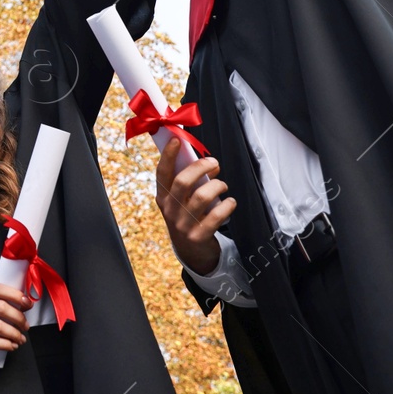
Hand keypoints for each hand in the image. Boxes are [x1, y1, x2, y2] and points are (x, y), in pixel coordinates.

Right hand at [154, 139, 234, 274]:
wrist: (192, 253)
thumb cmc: (188, 218)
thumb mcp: (180, 202)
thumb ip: (188, 183)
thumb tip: (205, 163)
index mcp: (163, 198)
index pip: (162, 173)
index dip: (168, 155)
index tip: (176, 140)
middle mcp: (170, 210)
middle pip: (183, 181)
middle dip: (200, 167)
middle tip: (214, 163)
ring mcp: (183, 224)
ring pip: (202, 196)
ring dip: (216, 186)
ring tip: (222, 185)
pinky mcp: (199, 236)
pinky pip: (216, 216)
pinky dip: (227, 206)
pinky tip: (230, 202)